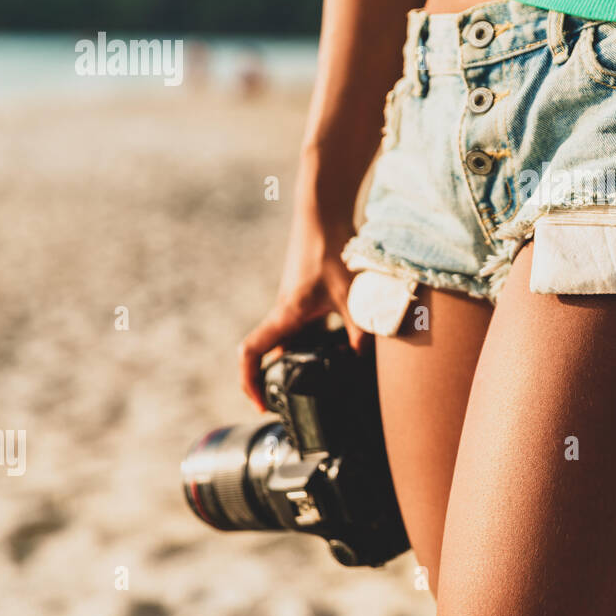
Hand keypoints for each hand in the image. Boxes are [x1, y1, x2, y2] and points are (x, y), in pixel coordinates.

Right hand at [238, 206, 366, 409]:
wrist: (325, 212)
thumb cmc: (333, 248)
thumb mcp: (352, 295)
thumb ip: (361, 329)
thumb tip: (365, 362)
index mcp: (286, 314)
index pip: (251, 353)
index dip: (249, 381)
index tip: (260, 403)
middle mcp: (285, 312)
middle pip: (272, 354)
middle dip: (279, 380)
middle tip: (297, 402)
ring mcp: (296, 304)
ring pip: (293, 342)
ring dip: (303, 361)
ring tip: (327, 381)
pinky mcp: (310, 297)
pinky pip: (308, 328)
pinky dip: (320, 343)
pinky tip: (347, 349)